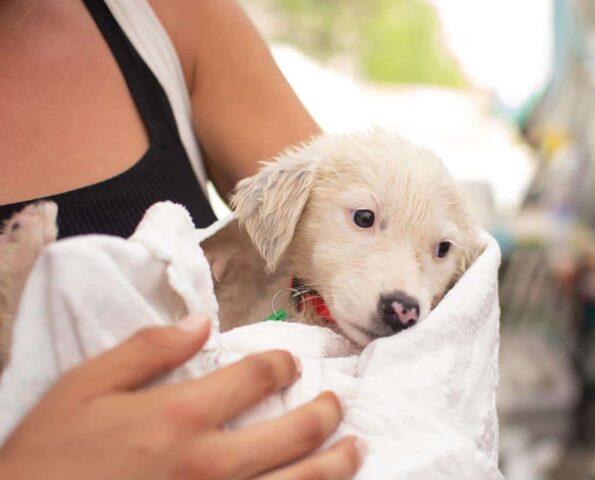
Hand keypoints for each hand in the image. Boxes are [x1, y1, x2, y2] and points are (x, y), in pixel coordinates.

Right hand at [0, 314, 363, 479]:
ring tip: (355, 449)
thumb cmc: (47, 460)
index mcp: (181, 417)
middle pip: (297, 432)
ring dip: (338, 465)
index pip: (258, 376)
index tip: (290, 364)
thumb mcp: (82, 389)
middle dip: (326, 412)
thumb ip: (147, 351)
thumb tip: (200, 322)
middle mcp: (212, 465)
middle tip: (337, 403)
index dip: (282, 364)